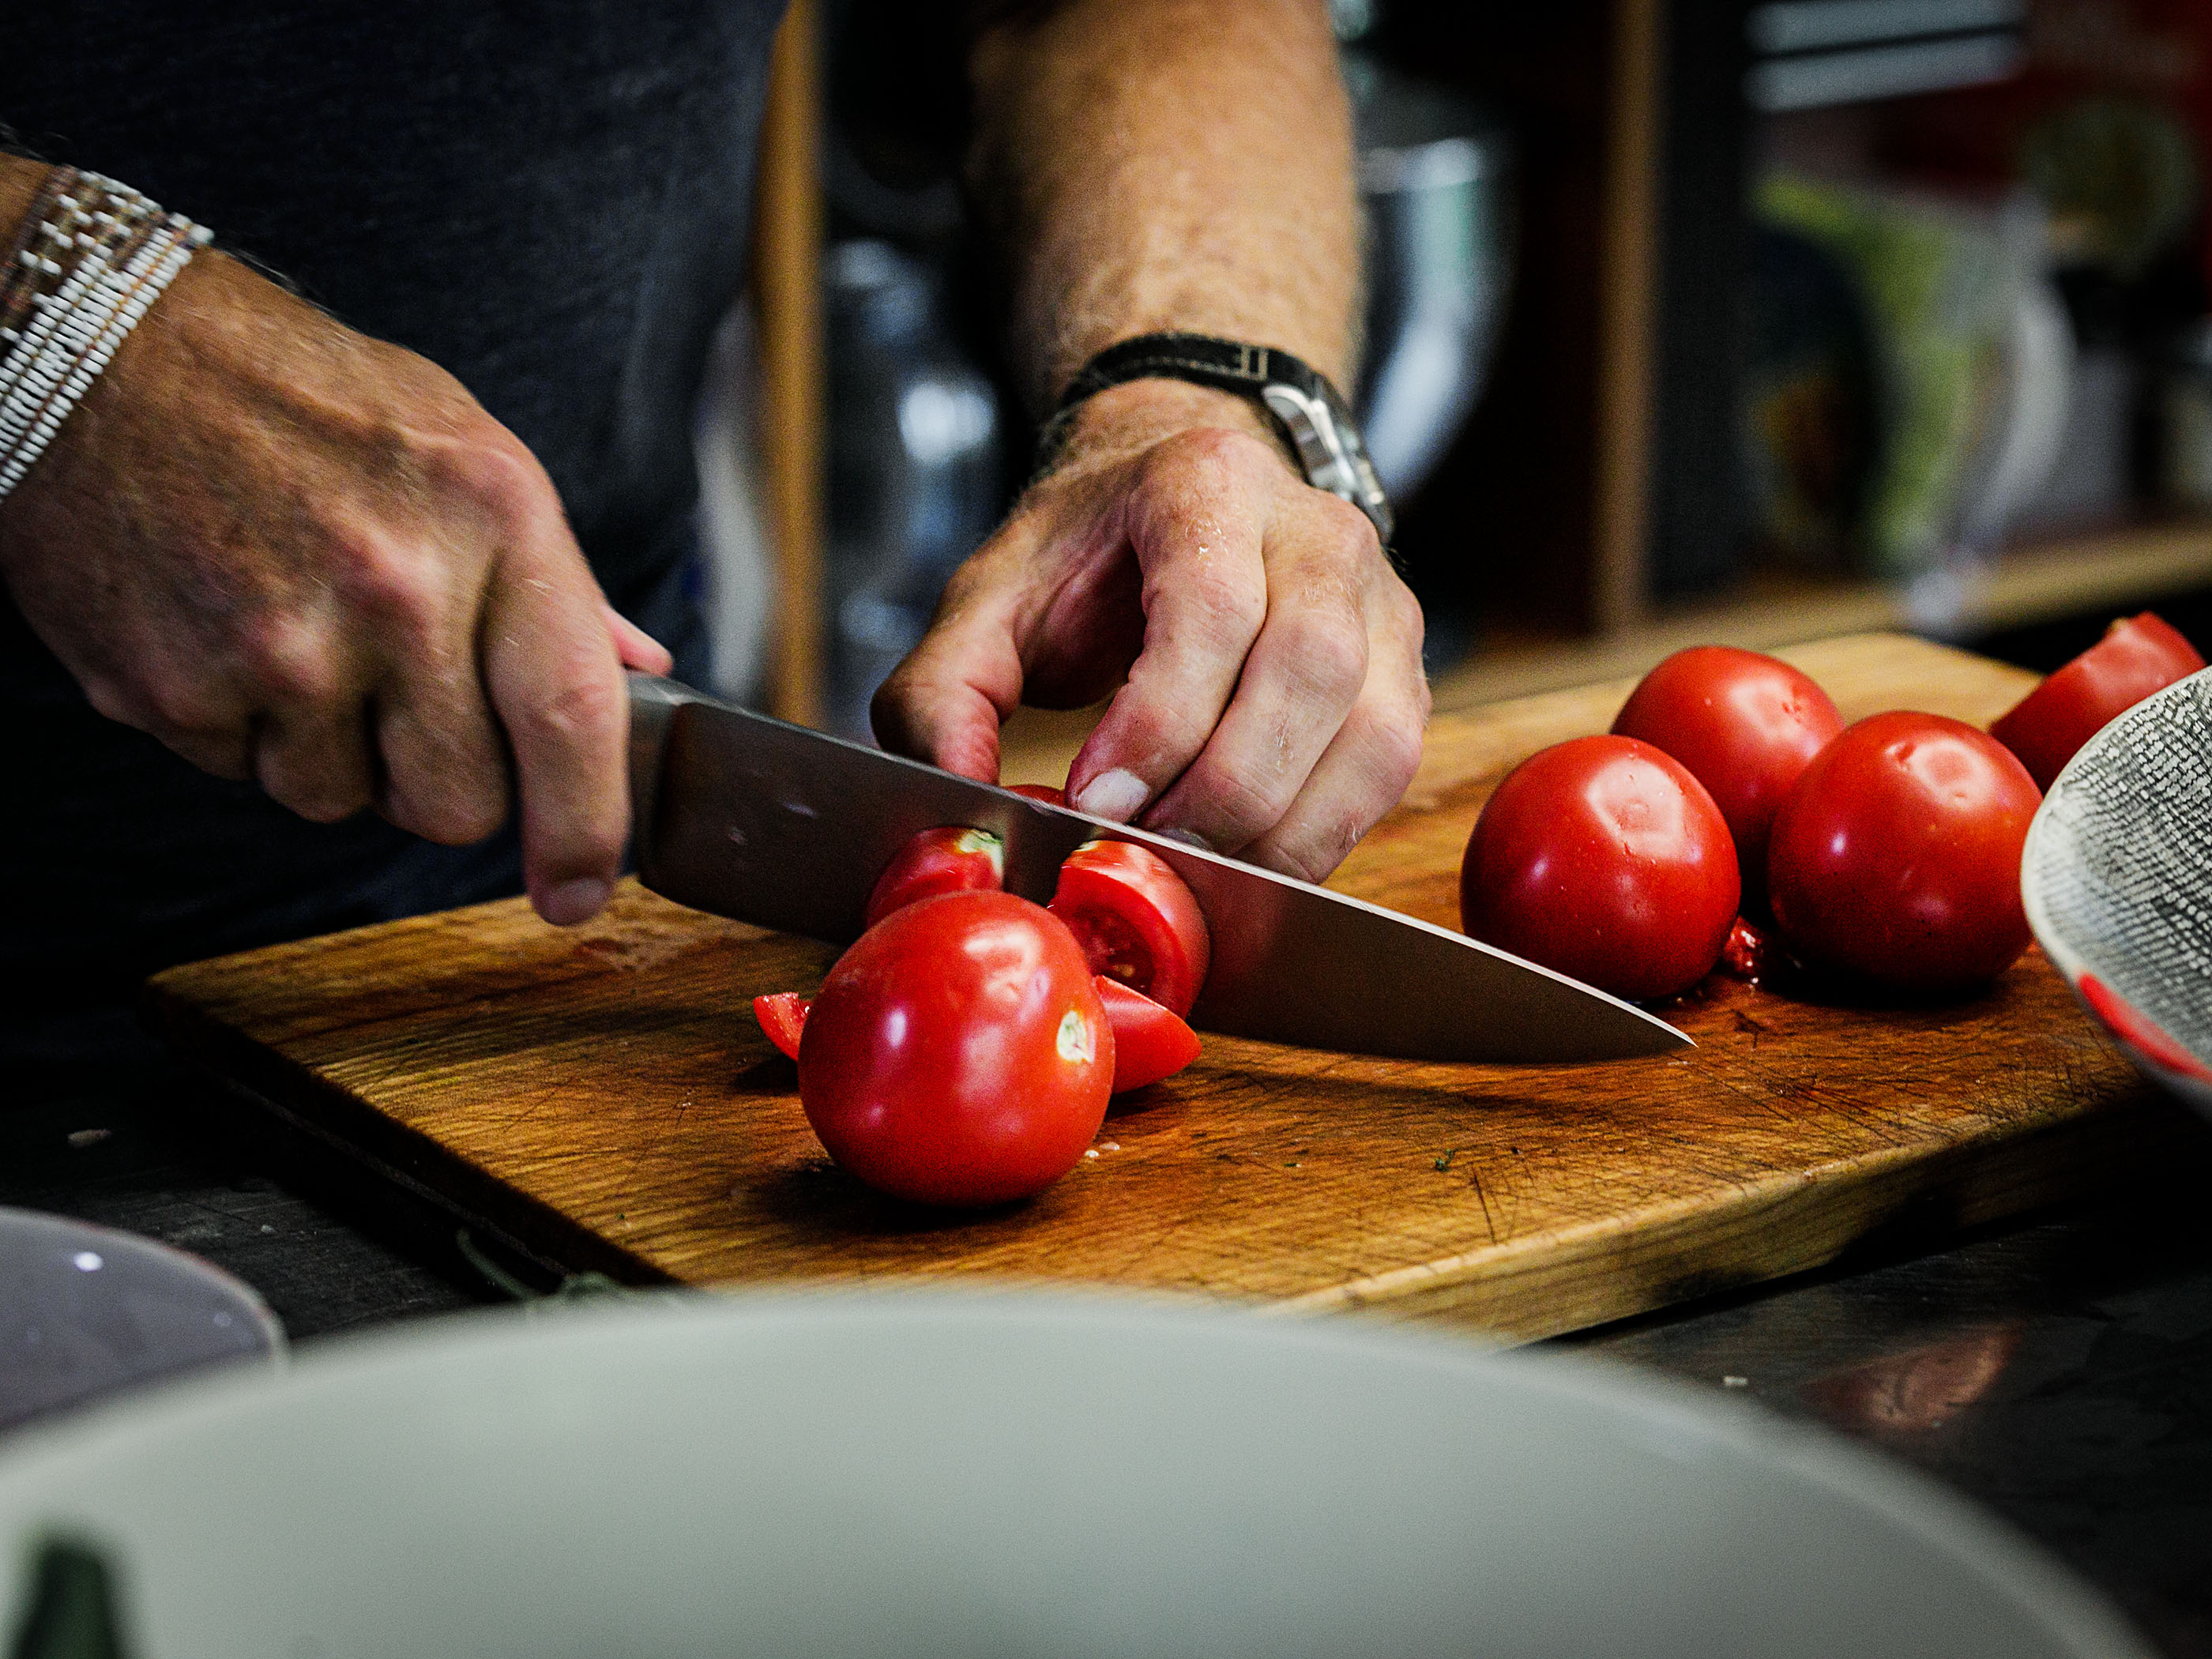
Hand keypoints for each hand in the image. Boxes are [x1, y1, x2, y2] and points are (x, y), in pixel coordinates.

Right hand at [0, 249, 670, 925]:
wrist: (103, 348)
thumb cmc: (307, 400)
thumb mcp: (465, 452)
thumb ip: (554, 580)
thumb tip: (637, 673)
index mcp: (493, 520)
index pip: (571, 717)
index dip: (584, 830)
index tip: (579, 892)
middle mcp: (395, 588)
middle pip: (458, 804)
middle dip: (439, 780)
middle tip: (402, 698)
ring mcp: (279, 645)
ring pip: (343, 802)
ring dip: (332, 750)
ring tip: (299, 630)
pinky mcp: (173, 687)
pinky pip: (243, 776)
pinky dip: (242, 727)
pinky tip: (227, 626)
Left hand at [872, 380, 1428, 880]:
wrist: (1184, 499)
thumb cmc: (1088, 557)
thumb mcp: (989, 598)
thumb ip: (943, 692)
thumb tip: (959, 795)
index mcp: (1208, 484)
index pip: (1214, 608)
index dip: (1161, 721)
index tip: (1096, 799)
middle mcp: (1316, 530)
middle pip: (1309, 672)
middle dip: (1223, 793)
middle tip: (1146, 855)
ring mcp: (1379, 597)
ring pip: (1371, 731)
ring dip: (1282, 830)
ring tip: (1196, 872)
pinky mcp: (1405, 666)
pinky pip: (1390, 768)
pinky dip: (1323, 835)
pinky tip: (1252, 865)